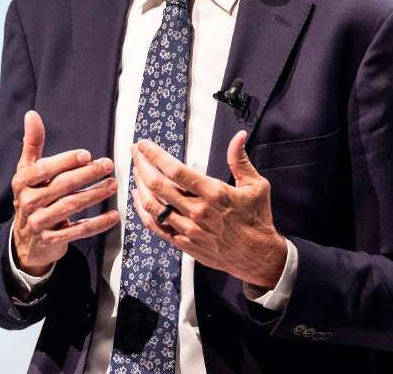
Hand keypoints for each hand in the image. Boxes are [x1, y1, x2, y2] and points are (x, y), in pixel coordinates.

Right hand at [11, 110, 120, 275]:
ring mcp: (39, 223)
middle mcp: (28, 202)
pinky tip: (114, 216)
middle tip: (108, 165)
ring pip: (71, 206)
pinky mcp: (52, 241)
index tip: (86, 155)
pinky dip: (98, 224)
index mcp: (22, 182)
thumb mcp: (27, 171)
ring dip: (95, 195)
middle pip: (61, 186)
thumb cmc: (32, 196)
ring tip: (113, 185)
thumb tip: (32, 114)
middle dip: (87, 175)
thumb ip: (32, 143)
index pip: (44, 169)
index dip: (65, 161)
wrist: (25, 241)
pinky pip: (78, 231)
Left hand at [129, 130, 286, 289]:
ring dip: (140, 185)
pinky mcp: (183, 243)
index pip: (176, 171)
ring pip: (152, 205)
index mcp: (214, 194)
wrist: (257, 257)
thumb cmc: (257, 220)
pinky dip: (142, 210)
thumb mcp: (256, 186)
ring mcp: (188, 229)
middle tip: (135, 152)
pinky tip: (138, 197)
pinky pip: (155, 226)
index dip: (155, 155)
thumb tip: (238, 136)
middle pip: (158, 186)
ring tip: (136, 171)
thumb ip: (240, 160)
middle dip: (142, 165)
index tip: (144, 145)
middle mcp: (198, 211)